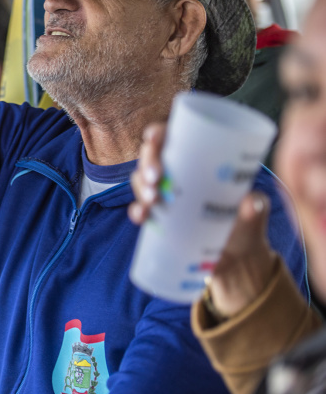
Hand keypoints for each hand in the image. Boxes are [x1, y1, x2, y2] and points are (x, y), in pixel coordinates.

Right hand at [129, 123, 277, 316]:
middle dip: (147, 162)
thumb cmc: (246, 226)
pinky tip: (142, 217)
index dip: (158, 133)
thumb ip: (255, 207)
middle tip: (156, 178)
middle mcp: (177, 174)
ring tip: (151, 199)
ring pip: (140, 180)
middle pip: (151, 157)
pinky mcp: (158, 217)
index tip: (155, 137)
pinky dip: (137, 211)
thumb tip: (251, 202)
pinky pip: (139, 209)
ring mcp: (165, 195)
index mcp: (199, 162)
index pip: (173, 139)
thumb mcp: (254, 214)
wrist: (237, 260)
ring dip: (140, 186)